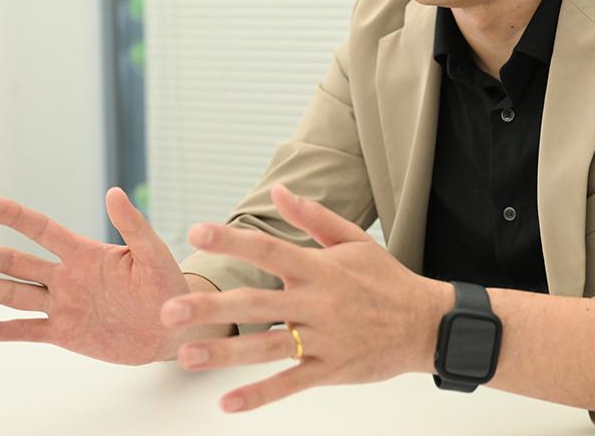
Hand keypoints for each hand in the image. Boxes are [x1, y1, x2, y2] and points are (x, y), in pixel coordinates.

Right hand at [0, 188, 212, 364]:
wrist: (174, 326)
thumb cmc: (169, 286)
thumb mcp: (154, 254)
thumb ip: (133, 226)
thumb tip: (115, 192)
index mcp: (86, 254)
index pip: (43, 230)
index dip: (14, 217)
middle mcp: (67, 277)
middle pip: (14, 262)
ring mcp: (63, 305)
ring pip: (12, 294)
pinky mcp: (65, 333)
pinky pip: (26, 330)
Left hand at [160, 183, 452, 412]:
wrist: (426, 323)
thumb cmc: (387, 279)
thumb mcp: (353, 241)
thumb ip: (312, 218)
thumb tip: (279, 190)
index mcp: (319, 268)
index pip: (268, 250)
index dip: (232, 239)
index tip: (196, 231)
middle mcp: (317, 302)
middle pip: (256, 303)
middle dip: (211, 307)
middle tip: (168, 310)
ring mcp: (323, 338)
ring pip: (266, 347)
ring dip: (225, 354)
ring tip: (185, 357)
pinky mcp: (330, 369)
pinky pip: (290, 383)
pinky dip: (260, 395)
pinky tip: (228, 403)